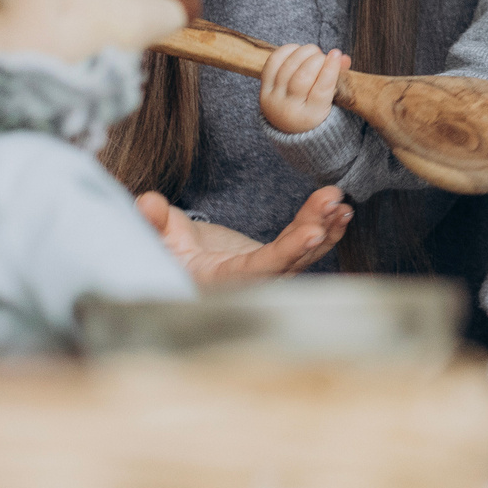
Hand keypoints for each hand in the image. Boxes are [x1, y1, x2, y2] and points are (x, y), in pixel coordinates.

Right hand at [137, 186, 351, 286]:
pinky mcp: (277, 263)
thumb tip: (145, 203)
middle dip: (313, 231)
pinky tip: (342, 213)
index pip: (260, 269)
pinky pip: (304, 249)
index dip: (286, 254)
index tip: (312, 233)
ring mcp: (266, 274)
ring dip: (324, 229)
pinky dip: (325, 231)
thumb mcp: (156, 236)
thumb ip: (153, 221)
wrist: (180, 260)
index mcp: (220, 282)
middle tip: (333, 204)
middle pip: (288, 261)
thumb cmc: (166, 250)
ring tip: (341, 204)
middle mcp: (248, 285)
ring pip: (302, 255)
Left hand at [257, 43, 348, 133]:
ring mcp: (274, 99)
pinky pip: (272, 63)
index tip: (336, 53)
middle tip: (323, 56)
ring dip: (303, 53)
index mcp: (311, 116)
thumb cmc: (314, 109)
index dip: (330, 69)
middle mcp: (289, 109)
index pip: (322, 90)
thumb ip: (338, 79)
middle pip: (302, 78)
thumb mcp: (330, 101)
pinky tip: (296, 49)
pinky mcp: (264, 89)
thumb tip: (344, 58)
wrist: (288, 125)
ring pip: (287, 69)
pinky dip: (285, 51)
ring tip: (313, 52)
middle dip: (316, 60)